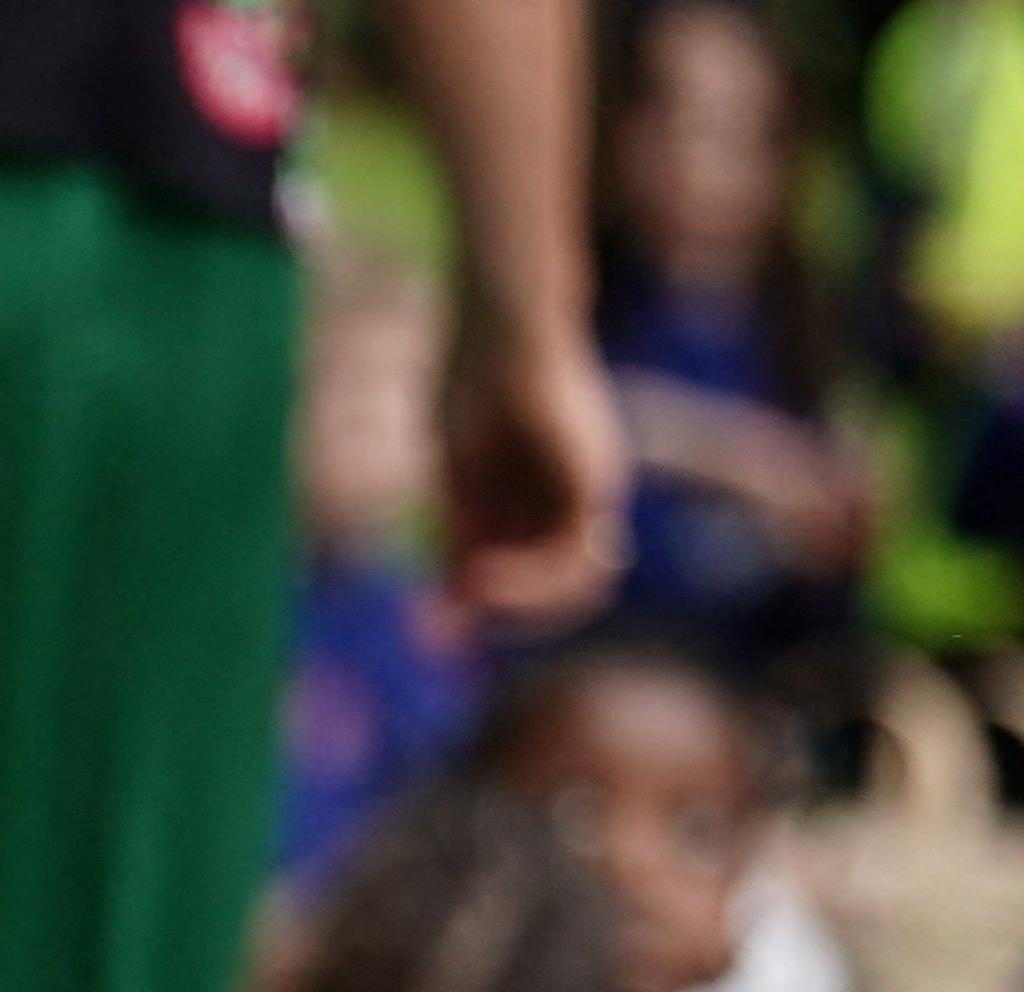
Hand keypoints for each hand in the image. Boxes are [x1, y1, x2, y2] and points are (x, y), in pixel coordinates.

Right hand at [440, 307, 633, 623]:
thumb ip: (461, 544)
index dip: (488, 610)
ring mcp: (591, 492)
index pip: (531, 575)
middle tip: (443, 629)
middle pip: (559, 591)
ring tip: (468, 602)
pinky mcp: (594, 486)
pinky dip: (528, 585)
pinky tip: (485, 584)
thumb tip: (449, 609)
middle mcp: (577, 499)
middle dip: (504, 616)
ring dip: (518, 609)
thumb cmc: (472, 387)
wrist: (503, 330)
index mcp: (545, 496)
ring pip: (576, 587)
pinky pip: (572, 561)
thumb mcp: (455, 483)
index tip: (429, 629)